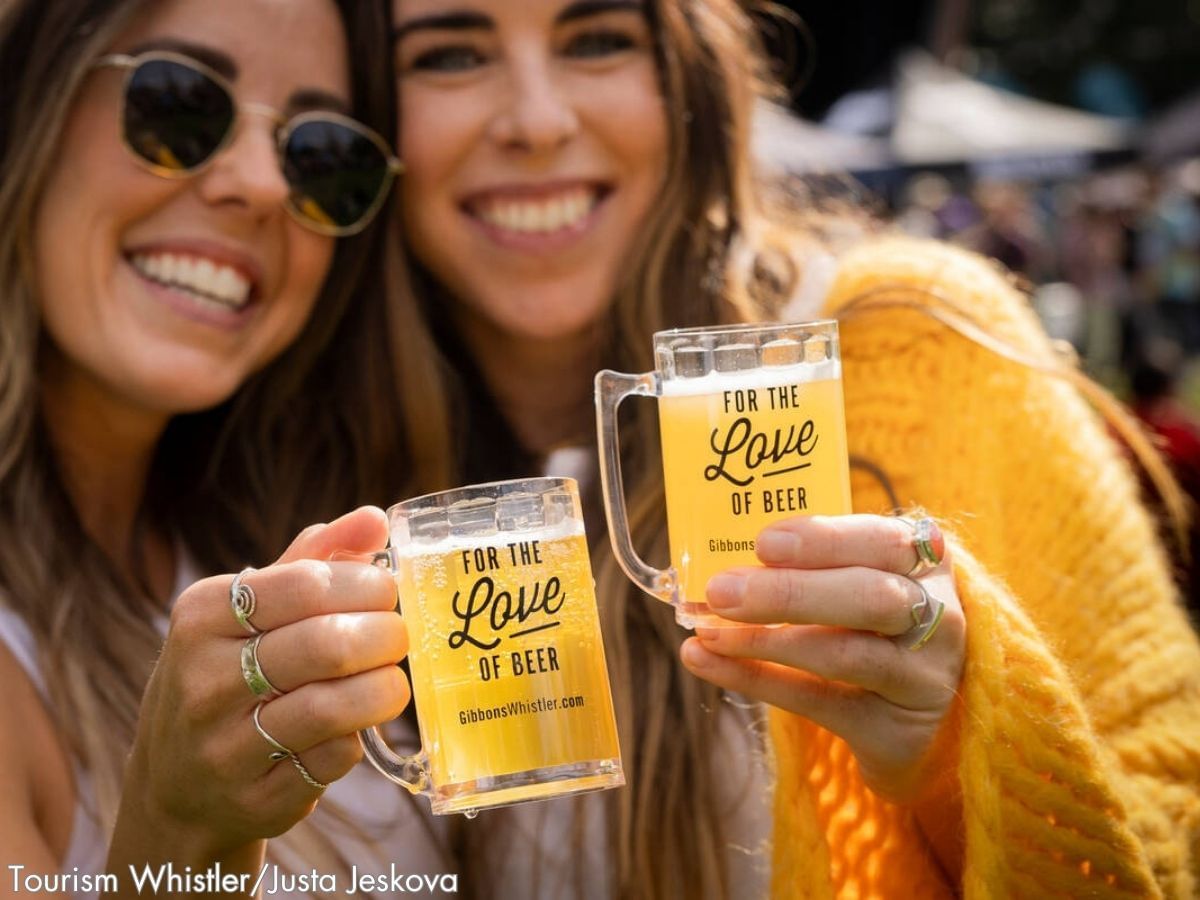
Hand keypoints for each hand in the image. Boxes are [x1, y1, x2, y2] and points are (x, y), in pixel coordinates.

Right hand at [121, 506, 409, 856]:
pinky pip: (332, 759)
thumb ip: (315, 558)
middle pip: (326, 645)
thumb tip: (375, 518)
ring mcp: (223, 746)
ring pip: (332, 708)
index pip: (305, 583)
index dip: (364, 584)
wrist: (176, 781)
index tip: (387, 591)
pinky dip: (358, 738)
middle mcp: (202, 680)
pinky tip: (355, 725)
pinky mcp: (254, 799)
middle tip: (399, 636)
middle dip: (384, 636)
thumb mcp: (251, 609)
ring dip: (384, 689)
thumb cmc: (229, 671)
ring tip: (392, 679)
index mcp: (201, 615)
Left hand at [679, 514, 964, 804]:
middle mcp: (938, 619)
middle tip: (721, 590)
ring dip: (763, 640)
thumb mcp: (864, 580)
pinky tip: (707, 661)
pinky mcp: (893, 731)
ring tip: (706, 629)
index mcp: (928, 563)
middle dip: (789, 593)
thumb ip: (811, 564)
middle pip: (871, 598)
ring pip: (844, 654)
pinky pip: (816, 702)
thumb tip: (722, 562)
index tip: (763, 543)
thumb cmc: (876, 625)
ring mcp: (921, 679)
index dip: (824, 540)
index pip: (884, 541)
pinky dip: (755, 679)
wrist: (928, 718)